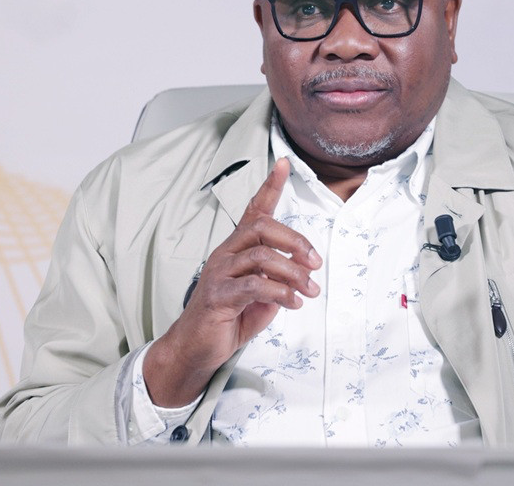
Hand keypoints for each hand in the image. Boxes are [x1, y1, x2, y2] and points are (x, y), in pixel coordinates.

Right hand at [143, 158, 320, 406]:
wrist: (198, 350)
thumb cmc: (229, 319)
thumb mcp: (262, 297)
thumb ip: (278, 279)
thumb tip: (301, 272)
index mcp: (237, 248)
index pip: (254, 210)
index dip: (269, 186)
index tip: (283, 163)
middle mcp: (225, 253)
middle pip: (262, 227)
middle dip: (295, 241)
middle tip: (315, 263)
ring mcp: (219, 273)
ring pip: (261, 256)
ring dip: (292, 272)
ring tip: (309, 291)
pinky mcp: (217, 296)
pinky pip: (253, 286)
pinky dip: (279, 293)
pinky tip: (293, 303)